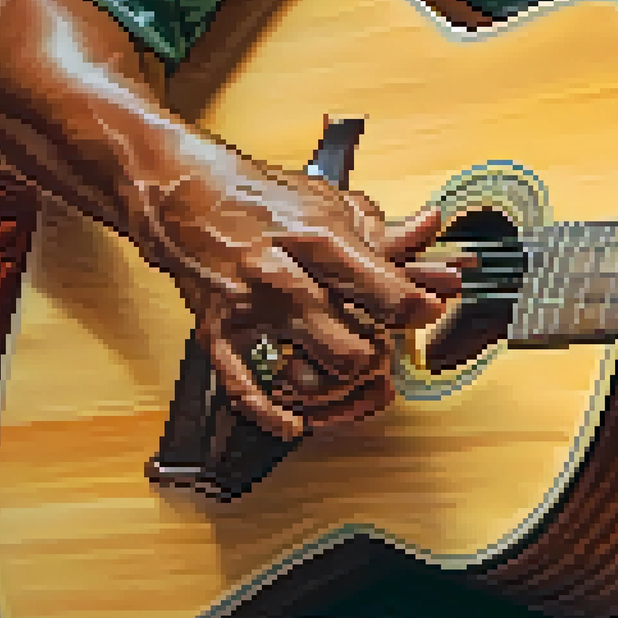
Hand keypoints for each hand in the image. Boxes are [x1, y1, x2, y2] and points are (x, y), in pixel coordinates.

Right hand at [144, 160, 467, 439]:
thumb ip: (387, 232)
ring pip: (313, 376)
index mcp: (318, 240)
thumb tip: (432, 231)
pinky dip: (275, 415)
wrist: (185, 198)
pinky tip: (297, 419)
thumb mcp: (333, 204)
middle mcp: (283, 278)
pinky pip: (246, 391)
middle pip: (355, 346)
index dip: (418, 309)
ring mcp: (249, 311)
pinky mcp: (218, 335)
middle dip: (378, 355)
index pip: (387, 292)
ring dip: (339, 385)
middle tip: (381, 344)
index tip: (426, 311)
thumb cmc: (262, 201)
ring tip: (348, 370)